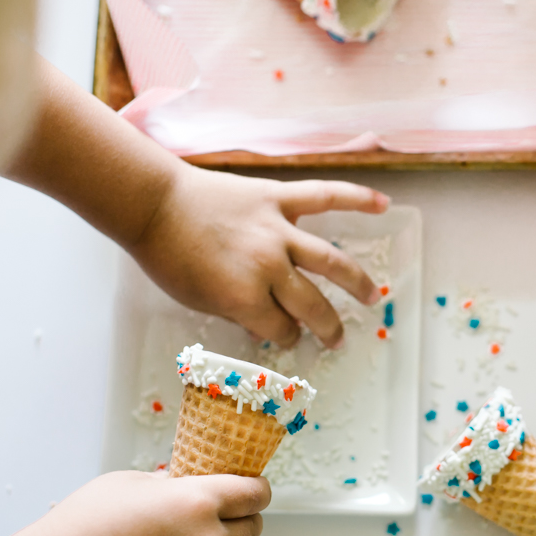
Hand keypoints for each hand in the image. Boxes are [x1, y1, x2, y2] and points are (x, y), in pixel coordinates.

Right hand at [0, 471, 270, 535]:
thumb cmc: (85, 526)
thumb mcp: (132, 482)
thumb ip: (171, 483)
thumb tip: (188, 483)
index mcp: (198, 500)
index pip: (255, 493)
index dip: (257, 490)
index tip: (253, 489)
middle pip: (252, 526)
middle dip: (244, 517)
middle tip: (230, 514)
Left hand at [129, 165, 389, 348]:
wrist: (151, 203)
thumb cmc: (167, 255)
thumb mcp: (198, 300)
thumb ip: (239, 312)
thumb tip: (268, 322)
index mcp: (244, 298)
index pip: (280, 329)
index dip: (283, 337)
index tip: (285, 337)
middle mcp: (268, 267)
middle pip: (311, 305)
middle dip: (327, 327)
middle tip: (336, 338)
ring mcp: (277, 231)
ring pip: (331, 261)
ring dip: (356, 281)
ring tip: (373, 296)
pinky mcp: (278, 198)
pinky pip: (324, 196)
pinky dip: (356, 198)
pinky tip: (383, 204)